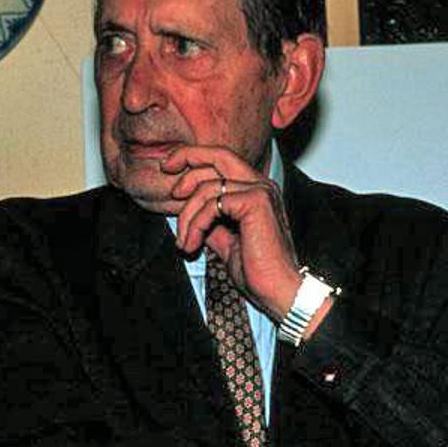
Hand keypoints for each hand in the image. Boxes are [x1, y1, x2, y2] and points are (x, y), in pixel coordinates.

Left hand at [163, 145, 302, 319]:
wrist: (278, 291)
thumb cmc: (258, 272)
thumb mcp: (226, 242)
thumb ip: (211, 223)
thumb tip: (188, 213)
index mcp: (257, 191)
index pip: (222, 160)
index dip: (193, 158)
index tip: (169, 169)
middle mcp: (262, 185)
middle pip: (218, 155)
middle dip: (186, 160)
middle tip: (169, 190)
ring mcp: (261, 191)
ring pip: (208, 187)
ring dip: (187, 216)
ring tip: (183, 243)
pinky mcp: (256, 202)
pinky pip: (212, 205)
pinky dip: (196, 225)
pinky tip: (192, 245)